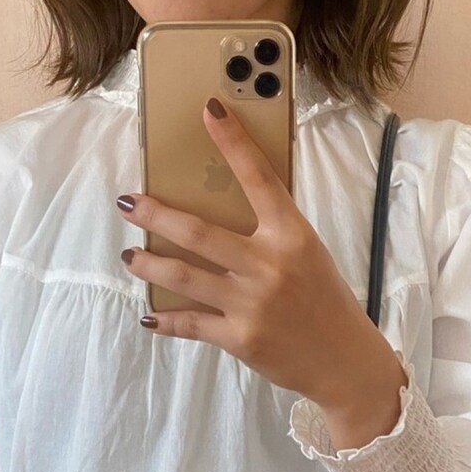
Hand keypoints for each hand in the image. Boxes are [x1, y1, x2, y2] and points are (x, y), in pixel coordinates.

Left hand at [117, 94, 404, 436]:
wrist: (343, 361)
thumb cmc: (323, 301)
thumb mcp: (307, 255)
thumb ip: (270, 233)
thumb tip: (218, 209)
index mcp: (291, 235)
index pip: (259, 177)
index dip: (233, 141)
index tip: (208, 110)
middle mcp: (269, 265)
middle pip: (198, 232)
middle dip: (155, 215)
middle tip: (127, 203)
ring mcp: (252, 303)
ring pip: (184, 277)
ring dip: (149, 265)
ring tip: (130, 256)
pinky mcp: (240, 337)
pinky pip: (191, 323)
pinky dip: (165, 321)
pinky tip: (149, 316)